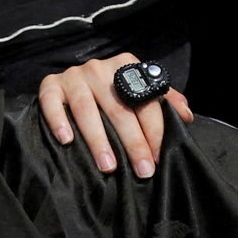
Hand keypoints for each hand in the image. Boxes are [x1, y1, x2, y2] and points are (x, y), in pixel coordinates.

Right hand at [37, 53, 193, 178]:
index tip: (159, 156)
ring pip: (86, 109)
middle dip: (133, 143)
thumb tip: (187, 116)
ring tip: (108, 166)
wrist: (71, 78)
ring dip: (98, 140)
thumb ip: (163, 99)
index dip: (154, 130)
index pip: (144, 102)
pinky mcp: (50, 84)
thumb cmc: (110, 91)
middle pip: (119, 109)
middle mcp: (99, 69)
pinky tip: (67, 140)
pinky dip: (58, 120)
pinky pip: (51, 102)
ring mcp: (73, 76)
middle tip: (142, 170)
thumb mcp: (137, 89)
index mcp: (125, 67)